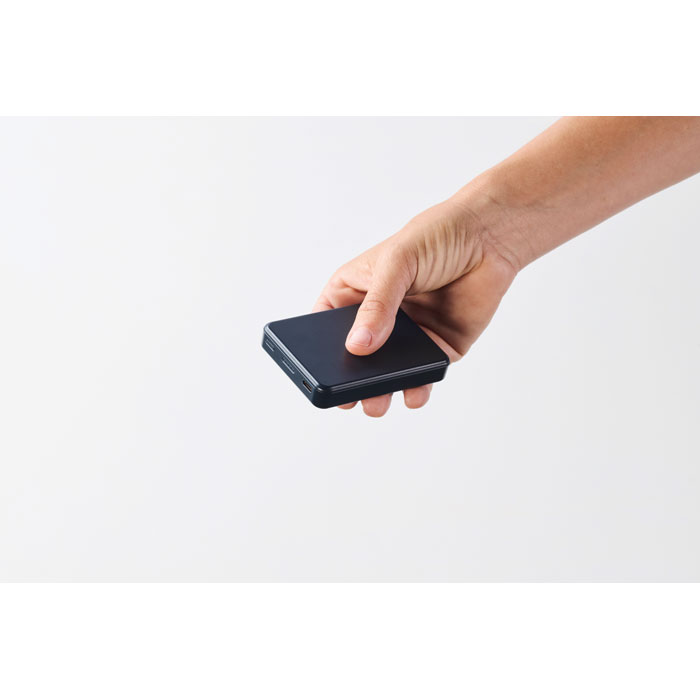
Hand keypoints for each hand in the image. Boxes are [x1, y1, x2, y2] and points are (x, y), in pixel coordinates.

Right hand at [313, 190, 518, 415]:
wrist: (491, 236)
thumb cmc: (437, 235)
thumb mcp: (397, 262)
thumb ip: (378, 305)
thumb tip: (358, 346)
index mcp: (356, 292)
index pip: (326, 325)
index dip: (318, 348)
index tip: (315, 369)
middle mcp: (378, 317)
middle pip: (355, 356)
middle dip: (349, 378)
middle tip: (347, 395)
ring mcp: (407, 335)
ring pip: (386, 373)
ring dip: (380, 391)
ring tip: (376, 402)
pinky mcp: (437, 347)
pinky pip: (422, 374)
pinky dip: (417, 387)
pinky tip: (414, 392)